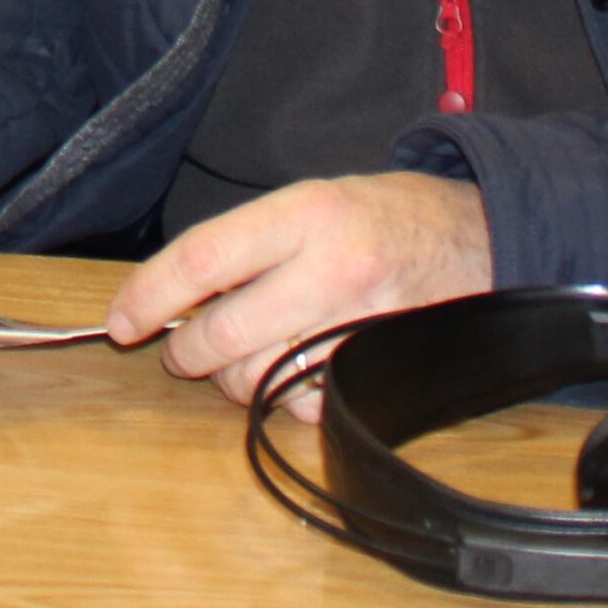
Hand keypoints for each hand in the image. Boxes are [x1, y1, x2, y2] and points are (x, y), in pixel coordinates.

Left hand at [108, 172, 493, 410]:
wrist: (486, 240)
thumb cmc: (386, 217)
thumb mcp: (316, 200)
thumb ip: (249, 243)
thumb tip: (174, 295)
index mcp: (306, 214)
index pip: (203, 258)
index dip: (150, 295)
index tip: (122, 320)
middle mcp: (334, 269)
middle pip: (224, 333)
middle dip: (188, 352)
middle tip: (184, 350)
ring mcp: (362, 327)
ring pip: (260, 378)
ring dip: (234, 380)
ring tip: (244, 357)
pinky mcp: (384, 373)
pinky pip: (309, 406)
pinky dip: (290, 400)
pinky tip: (300, 370)